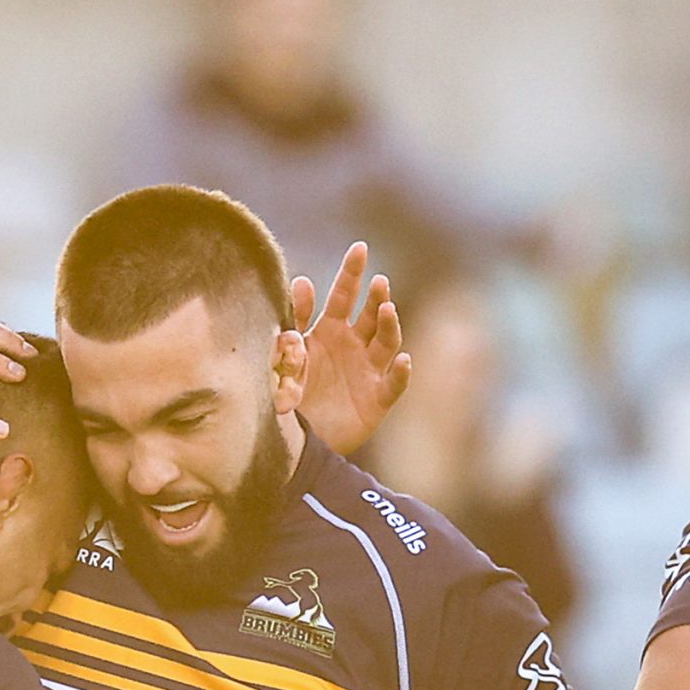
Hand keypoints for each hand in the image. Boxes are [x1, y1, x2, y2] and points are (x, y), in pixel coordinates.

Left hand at [294, 242, 411, 457]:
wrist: (294, 441)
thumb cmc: (288, 393)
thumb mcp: (286, 355)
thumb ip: (294, 321)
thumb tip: (301, 280)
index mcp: (329, 331)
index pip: (343, 296)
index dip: (352, 273)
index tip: (360, 248)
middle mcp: (354, 346)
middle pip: (371, 315)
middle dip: (376, 297)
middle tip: (378, 281)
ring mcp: (369, 371)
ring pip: (387, 343)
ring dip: (390, 325)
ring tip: (386, 309)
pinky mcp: (378, 400)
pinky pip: (394, 384)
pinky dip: (401, 373)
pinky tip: (403, 360)